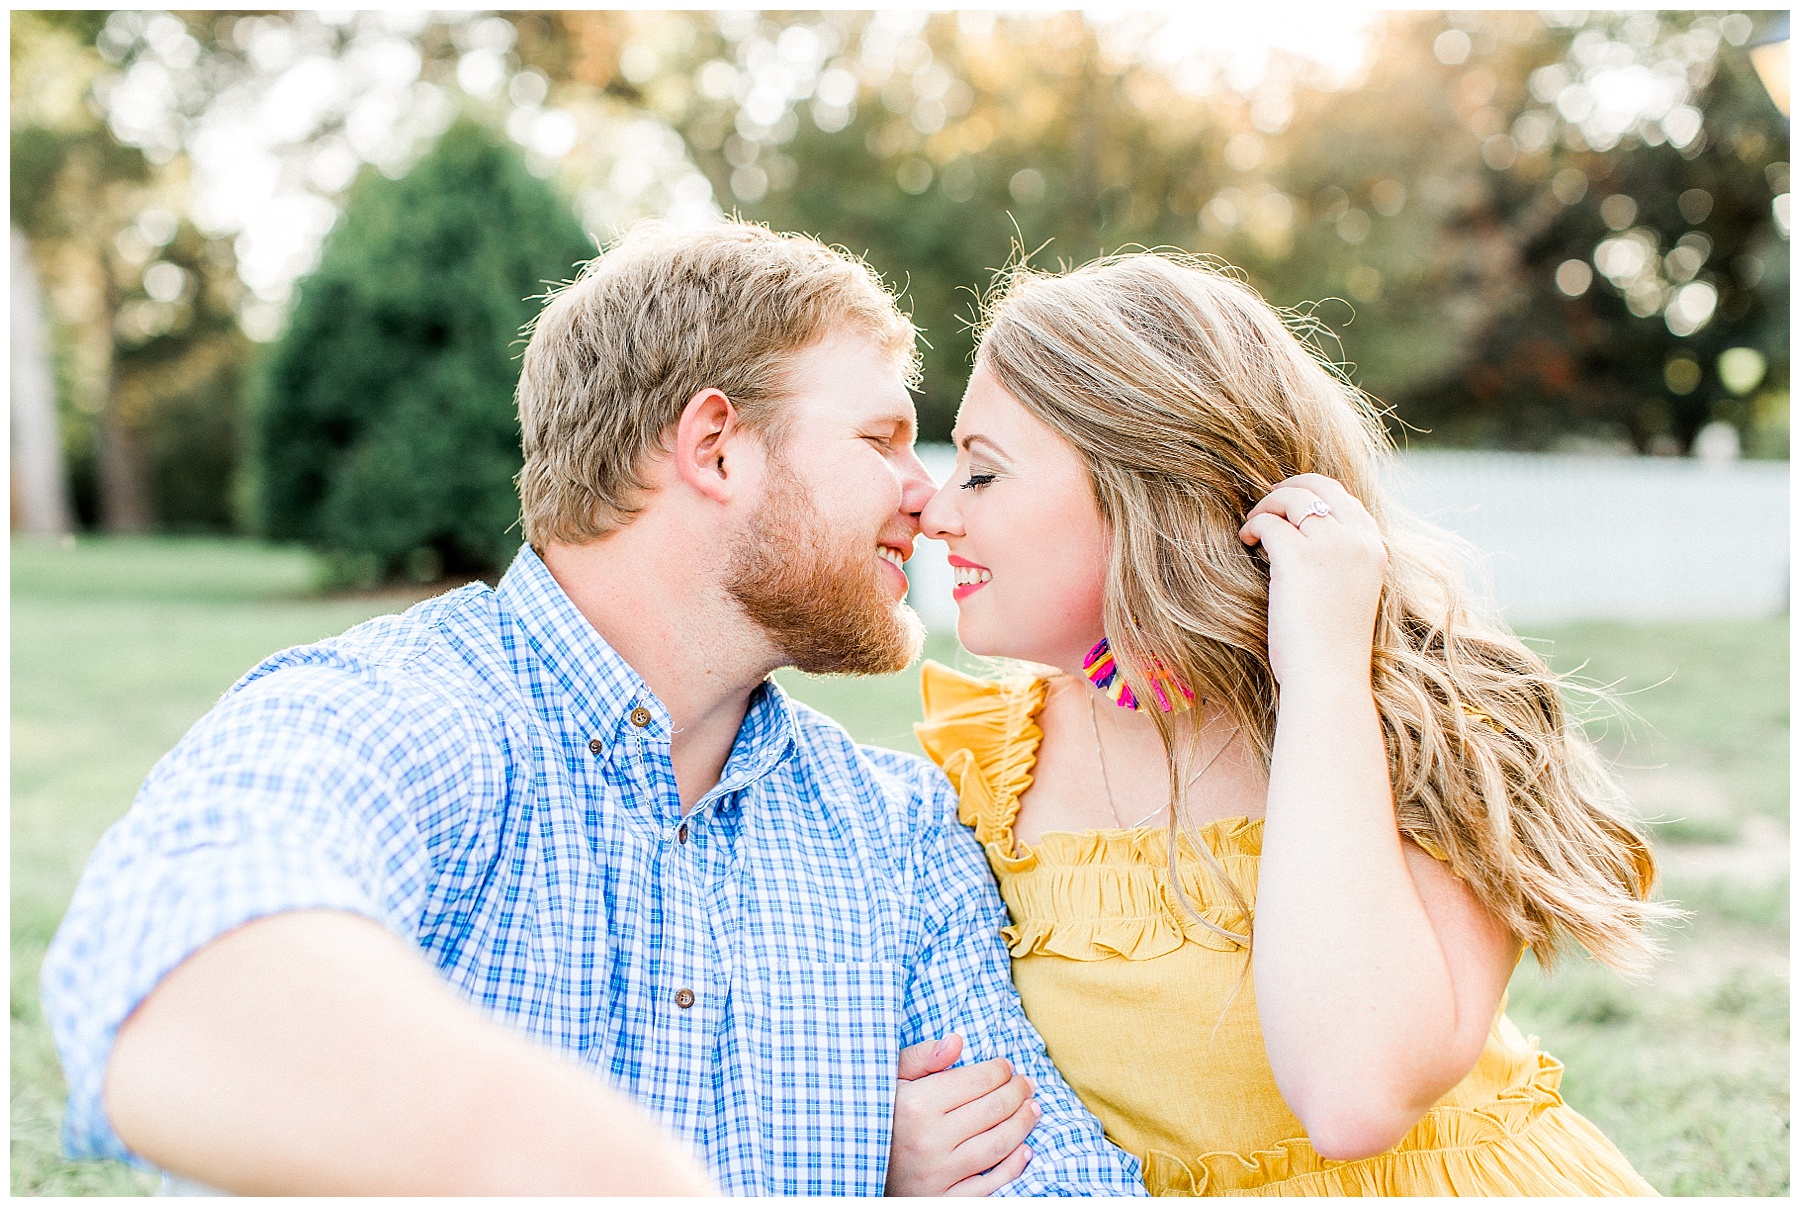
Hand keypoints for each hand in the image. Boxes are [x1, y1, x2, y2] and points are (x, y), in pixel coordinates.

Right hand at [885, 1034, 1037, 1195]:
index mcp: (916, 1105)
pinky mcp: (944, 1200)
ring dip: (1023, 1125)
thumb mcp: (889, 1080)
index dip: (1000, 1070)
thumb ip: (922, 1058)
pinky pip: (990, 1186)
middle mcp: (928, 1140)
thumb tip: (957, 1042)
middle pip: (993, 1111)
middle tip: (1026, 1084)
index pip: (976, 1081)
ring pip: (998, 1145)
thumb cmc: (878, 1115)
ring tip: (1032, 1109)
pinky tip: (1025, 1150)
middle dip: (1017, 1093)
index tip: (1007, 1066)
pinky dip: (1014, 1167)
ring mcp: (938, 1174)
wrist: (853, 1165)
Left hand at [1239, 473, 1386, 688]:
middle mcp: (1358, 540)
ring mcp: (1331, 546)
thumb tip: (1306, 539)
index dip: (1312, 493)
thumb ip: (1340, 562)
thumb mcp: (1349, 593)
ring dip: (1266, 506)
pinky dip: (1254, 527)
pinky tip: (1246, 542)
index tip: (1288, 504)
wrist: (1329, 678)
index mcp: (1374, 549)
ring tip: (1252, 528)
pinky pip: (1269, 523)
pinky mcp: (1298, 559)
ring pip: (1292, 498)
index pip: (1345, 498)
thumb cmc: (1332, 647)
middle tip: (1265, 504)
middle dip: (1287, 488)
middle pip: (1320, 486)